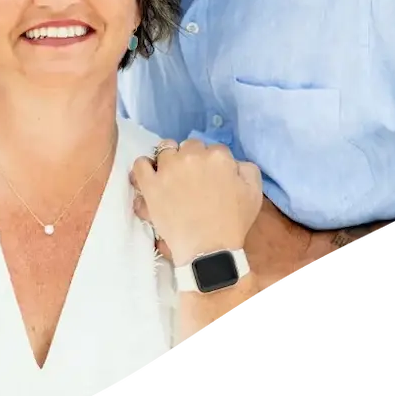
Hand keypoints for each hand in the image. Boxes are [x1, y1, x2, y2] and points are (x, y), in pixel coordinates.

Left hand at [130, 139, 263, 266]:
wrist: (209, 249)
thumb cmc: (233, 223)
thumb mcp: (253, 194)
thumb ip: (246, 169)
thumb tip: (232, 161)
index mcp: (218, 157)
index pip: (214, 150)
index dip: (213, 164)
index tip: (211, 178)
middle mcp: (192, 156)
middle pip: (190, 146)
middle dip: (192, 160)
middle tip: (194, 180)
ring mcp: (168, 168)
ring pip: (165, 149)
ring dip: (170, 160)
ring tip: (173, 178)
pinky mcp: (150, 182)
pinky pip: (140, 164)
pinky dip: (145, 168)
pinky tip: (152, 177)